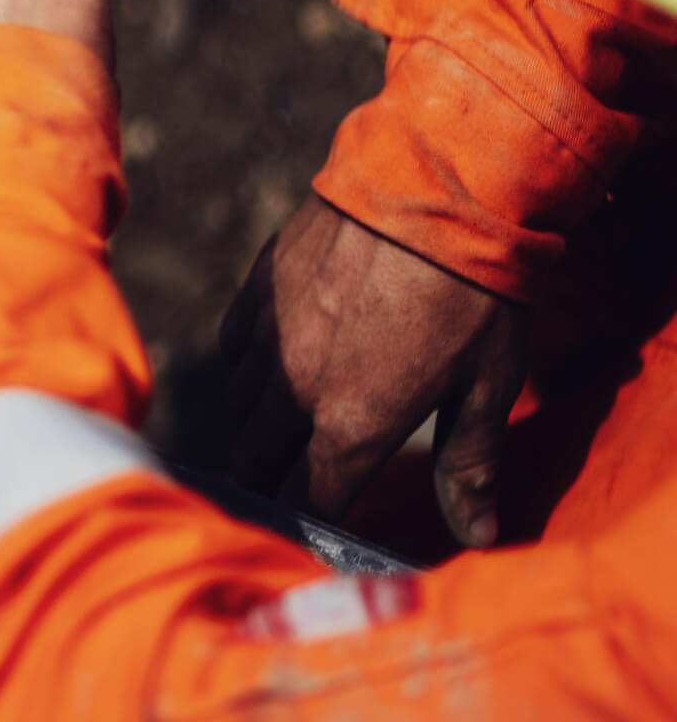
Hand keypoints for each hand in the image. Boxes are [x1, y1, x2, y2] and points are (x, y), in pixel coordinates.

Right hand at [206, 199, 526, 546]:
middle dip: (265, 484)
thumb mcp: (489, 385)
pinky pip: (232, 348)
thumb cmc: (477, 292)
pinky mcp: (257, 291)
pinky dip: (245, 368)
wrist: (437, 186)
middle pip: (256, 461)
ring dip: (256, 426)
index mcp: (351, 425)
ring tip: (277, 429)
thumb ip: (471, 465)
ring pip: (238, 407)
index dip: (309, 527)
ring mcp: (268, 338)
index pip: (310, 501)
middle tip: (278, 492)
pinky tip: (266, 365)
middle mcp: (293, 391)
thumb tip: (477, 535)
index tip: (314, 535)